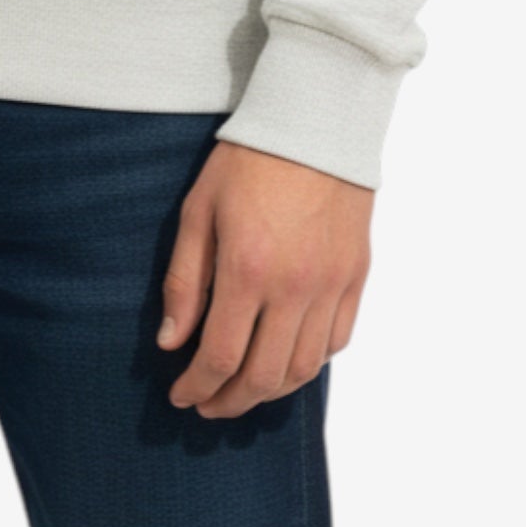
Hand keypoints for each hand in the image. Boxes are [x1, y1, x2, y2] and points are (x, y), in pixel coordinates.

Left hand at [158, 139, 371, 418]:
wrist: (314, 121)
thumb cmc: (247, 161)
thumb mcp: (198, 212)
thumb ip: (184, 281)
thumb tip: (170, 342)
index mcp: (247, 270)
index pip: (219, 357)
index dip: (197, 387)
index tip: (180, 395)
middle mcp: (294, 288)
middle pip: (263, 376)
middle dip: (230, 401)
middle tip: (207, 405)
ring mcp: (330, 285)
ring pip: (303, 369)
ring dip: (270, 392)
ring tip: (243, 391)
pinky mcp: (355, 277)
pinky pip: (336, 341)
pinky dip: (310, 364)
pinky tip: (286, 361)